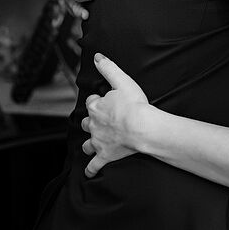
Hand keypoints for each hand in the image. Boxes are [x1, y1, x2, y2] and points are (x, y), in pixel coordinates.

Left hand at [81, 52, 151, 176]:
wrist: (141, 127)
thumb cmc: (135, 105)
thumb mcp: (122, 81)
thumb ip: (108, 68)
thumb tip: (97, 57)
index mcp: (97, 107)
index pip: (92, 102)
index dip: (97, 101)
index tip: (103, 101)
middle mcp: (94, 125)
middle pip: (87, 122)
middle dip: (90, 121)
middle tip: (98, 121)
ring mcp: (98, 141)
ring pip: (87, 143)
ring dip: (88, 143)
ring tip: (91, 144)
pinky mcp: (105, 155)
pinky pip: (95, 165)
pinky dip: (91, 169)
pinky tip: (90, 172)